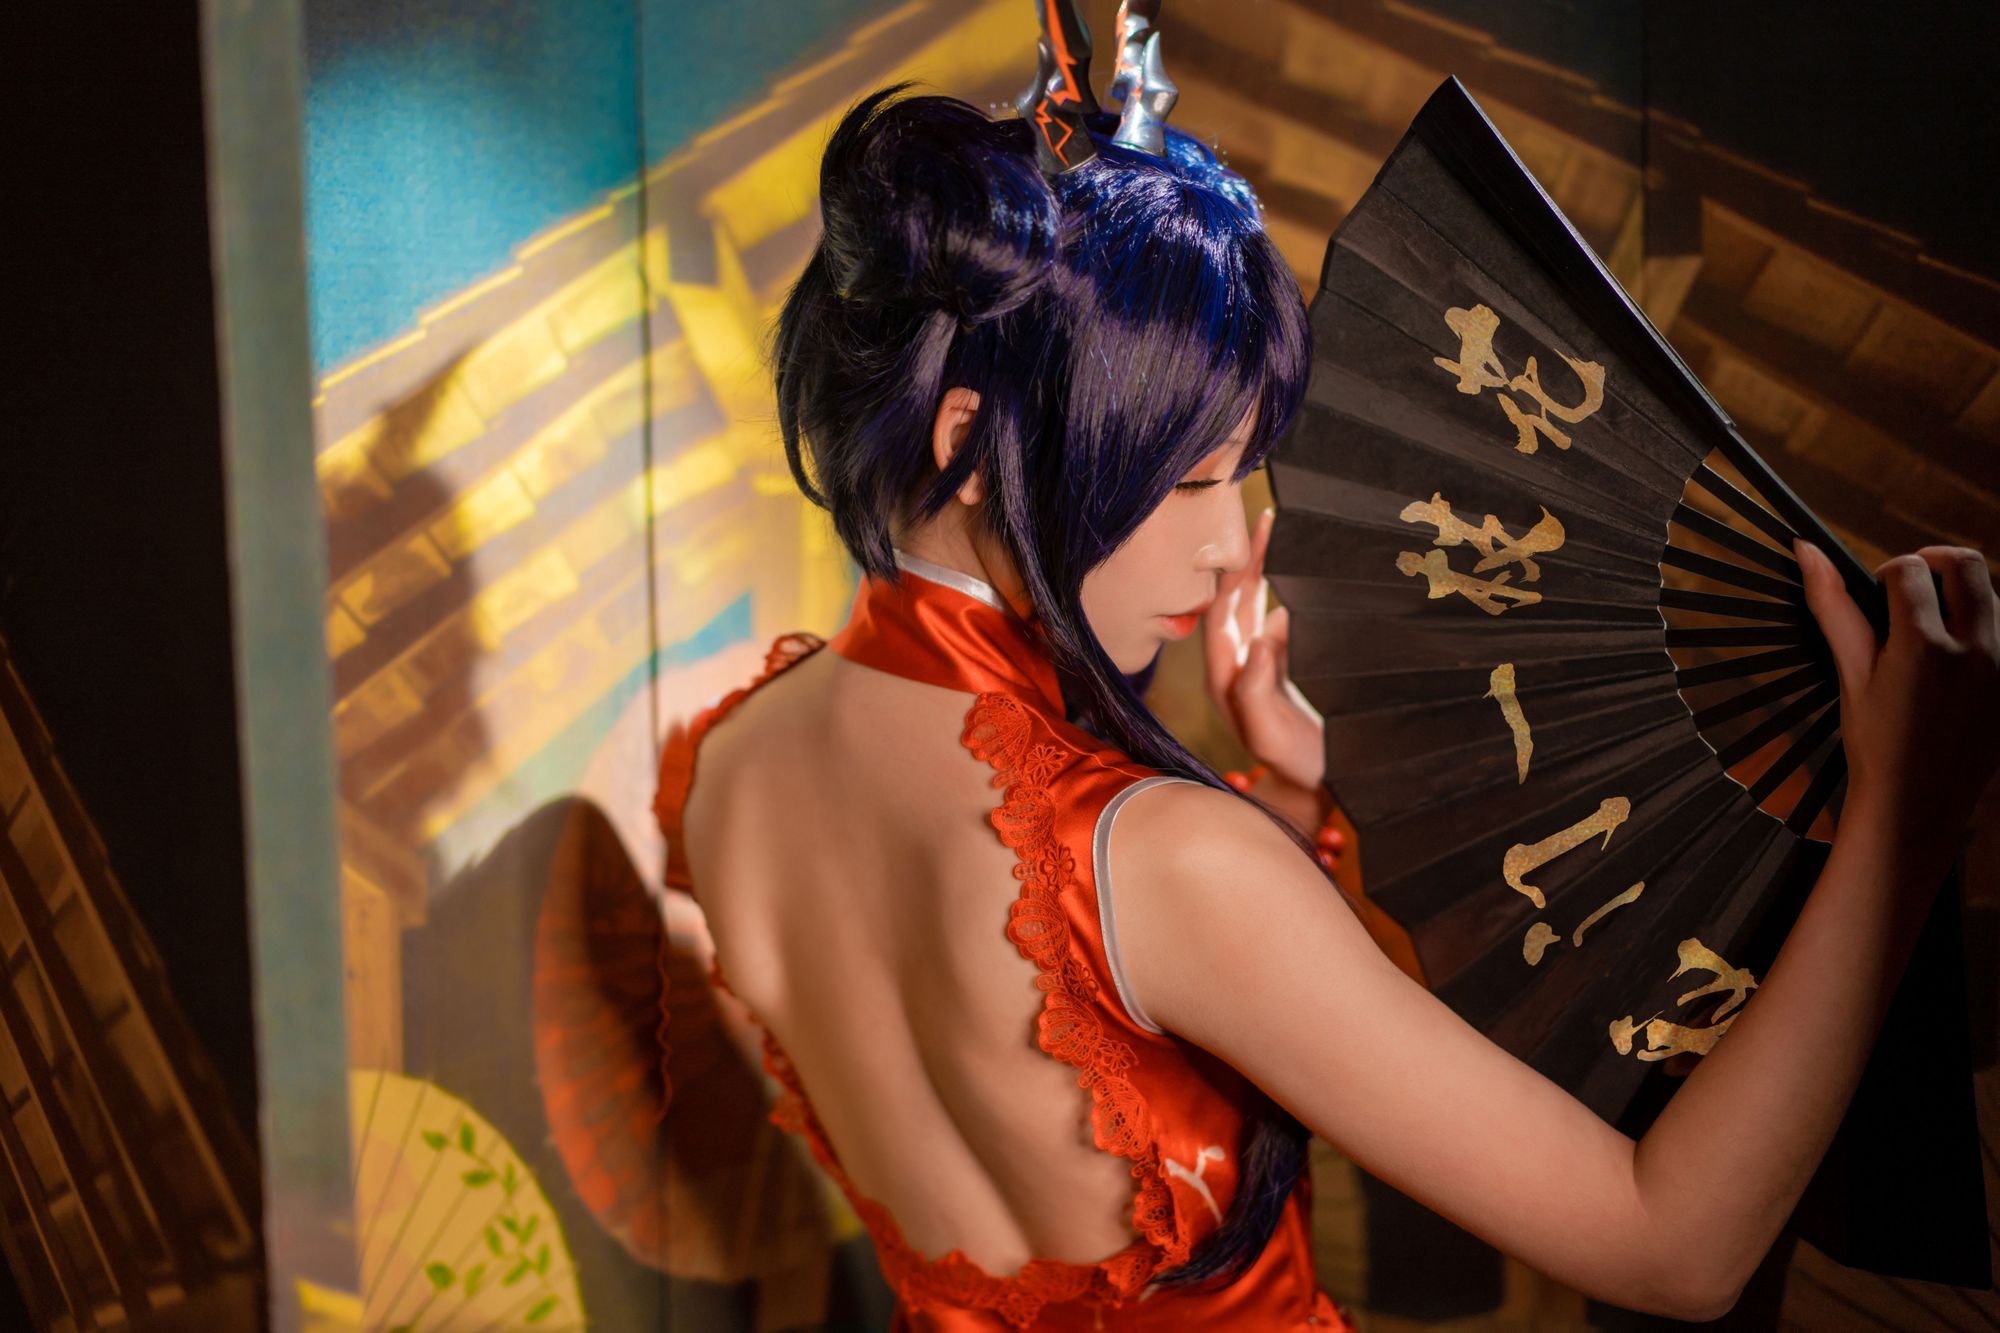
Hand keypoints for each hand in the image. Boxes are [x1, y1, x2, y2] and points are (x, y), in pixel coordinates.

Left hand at [1203, 508, 1324, 791]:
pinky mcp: (1281, 672)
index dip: (1232, 573)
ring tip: (1285, 540)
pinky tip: (1304, 582)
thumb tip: (1255, 641)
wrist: (1320, 792)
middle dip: (1248, 561)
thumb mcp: (1272, 736)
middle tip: (1268, 521)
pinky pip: (1278, 626)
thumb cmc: (1297, 768)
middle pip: (1233, 603)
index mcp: (1226, 680)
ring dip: (1267, 576)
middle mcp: (1235, 670)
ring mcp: (1258, 669)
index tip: (1252, 536)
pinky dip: (1287, 600)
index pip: (1220, 612)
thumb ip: (1256, 692)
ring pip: (1255, 611)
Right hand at [1797, 540, 1999, 847]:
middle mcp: (1975, 648)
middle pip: (1968, 565)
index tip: (1880, 591)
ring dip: (1965, 595)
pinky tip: (1959, 657)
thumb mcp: (1851, 675)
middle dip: (1936, 563)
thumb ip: (1834, 608)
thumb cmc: (1876, 744)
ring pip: (1995, 595)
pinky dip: (1984, 629)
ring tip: (1936, 625)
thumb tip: (1807, 552)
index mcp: (1923, 645)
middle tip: (1912, 583)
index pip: (1910, 568)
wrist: (1918, 804)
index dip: (1889, 571)